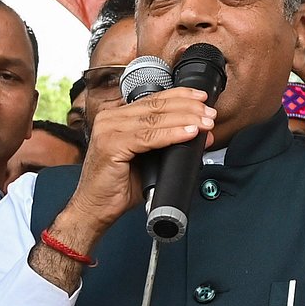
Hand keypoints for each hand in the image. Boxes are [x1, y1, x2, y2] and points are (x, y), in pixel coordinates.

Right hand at [65, 87, 215, 236]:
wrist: (95, 208)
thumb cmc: (118, 185)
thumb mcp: (147, 158)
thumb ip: (167, 143)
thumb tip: (197, 133)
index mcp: (116, 117)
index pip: (153, 99)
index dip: (180, 96)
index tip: (201, 99)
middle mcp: (110, 119)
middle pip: (156, 106)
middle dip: (188, 108)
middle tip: (209, 114)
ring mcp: (108, 130)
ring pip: (155, 119)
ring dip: (185, 119)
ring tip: (205, 123)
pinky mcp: (111, 145)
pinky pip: (148, 137)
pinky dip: (172, 134)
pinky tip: (188, 133)